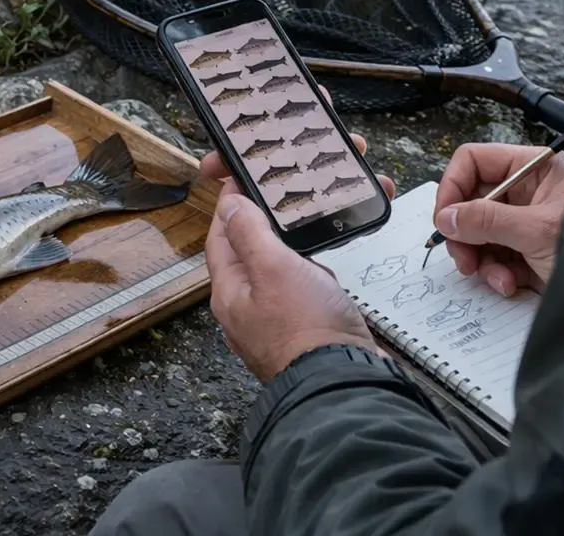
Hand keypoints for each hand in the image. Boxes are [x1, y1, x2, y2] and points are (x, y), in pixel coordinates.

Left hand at [206, 193, 379, 380]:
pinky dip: (307, 279)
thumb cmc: (307, 329)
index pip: (219, 238)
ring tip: (303, 233)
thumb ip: (250, 233)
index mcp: (229, 293)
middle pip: (245, 257)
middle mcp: (245, 311)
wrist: (344, 381)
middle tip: (276, 200)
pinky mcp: (300, 334)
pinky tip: (322, 275)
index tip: (239, 181)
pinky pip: (297, 296)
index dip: (228, 207)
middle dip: (259, 227)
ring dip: (287, 254)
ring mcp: (272, 325)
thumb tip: (228, 206)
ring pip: (273, 277)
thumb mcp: (274, 268)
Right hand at [433, 143, 563, 296]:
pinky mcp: (527, 252)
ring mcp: (526, 223)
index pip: (475, 160)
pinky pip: (494, 257)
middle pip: (471, 201)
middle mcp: (528, 191)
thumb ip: (487, 220)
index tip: (444, 219)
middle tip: (463, 258)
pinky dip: (495, 273)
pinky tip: (510, 284)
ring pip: (478, 233)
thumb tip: (446, 218)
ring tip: (492, 277)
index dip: (453, 187)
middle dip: (465, 233)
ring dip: (479, 259)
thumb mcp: (536, 231)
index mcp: (535, 169)